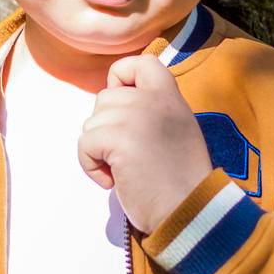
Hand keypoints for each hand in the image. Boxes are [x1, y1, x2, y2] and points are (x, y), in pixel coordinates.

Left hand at [77, 54, 213, 234]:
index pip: (139, 62)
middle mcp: (154, 100)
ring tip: (124, 170)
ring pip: (91, 123)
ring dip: (99, 150)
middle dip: (107, 128)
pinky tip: (114, 181)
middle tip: (129, 155)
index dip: (121, 78)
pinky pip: (85, 144)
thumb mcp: (176, 129)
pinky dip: (92, 166)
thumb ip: (152, 110)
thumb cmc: (179, 181)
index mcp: (171, 96)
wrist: (189, 211)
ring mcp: (136, 117)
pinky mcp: (119, 140)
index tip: (124, 107)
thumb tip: (113, 106)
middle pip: (104, 98)